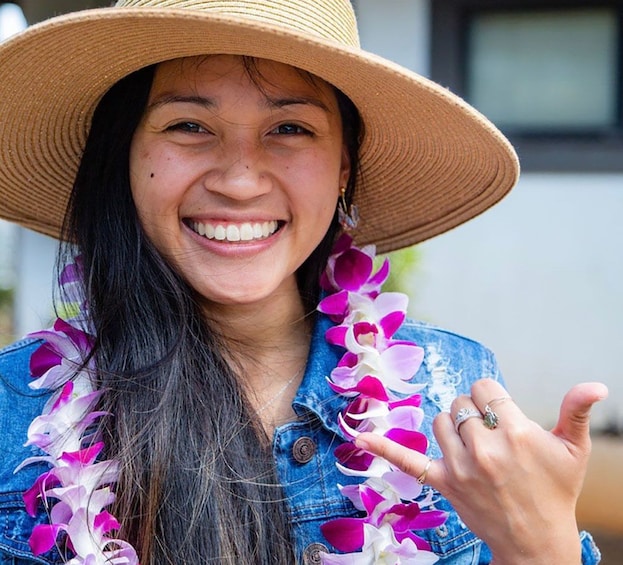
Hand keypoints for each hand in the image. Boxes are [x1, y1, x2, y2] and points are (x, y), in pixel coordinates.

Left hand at [355, 378, 607, 564]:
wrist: (536, 541)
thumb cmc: (556, 491)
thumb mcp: (572, 451)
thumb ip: (576, 412)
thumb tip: (596, 384)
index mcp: (513, 432)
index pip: (484, 388)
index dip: (492, 397)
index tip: (500, 412)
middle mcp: (483, 447)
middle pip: (461, 403)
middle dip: (475, 413)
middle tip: (491, 434)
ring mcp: (460, 466)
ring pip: (440, 421)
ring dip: (453, 427)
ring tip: (473, 444)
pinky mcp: (444, 482)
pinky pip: (408, 461)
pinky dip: (384, 449)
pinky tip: (362, 437)